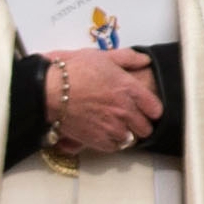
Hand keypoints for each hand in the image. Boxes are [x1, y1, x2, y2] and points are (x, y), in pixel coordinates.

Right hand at [46, 47, 161, 155]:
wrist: (48, 90)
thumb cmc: (73, 71)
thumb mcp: (102, 56)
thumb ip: (127, 58)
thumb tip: (144, 59)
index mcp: (129, 89)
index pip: (155, 109)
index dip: (151, 109)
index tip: (145, 109)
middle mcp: (125, 110)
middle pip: (145, 127)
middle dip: (139, 123)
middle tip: (129, 119)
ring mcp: (112, 127)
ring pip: (131, 139)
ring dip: (125, 133)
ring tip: (115, 126)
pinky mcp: (98, 140)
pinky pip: (114, 147)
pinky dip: (111, 142)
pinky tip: (104, 133)